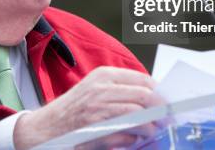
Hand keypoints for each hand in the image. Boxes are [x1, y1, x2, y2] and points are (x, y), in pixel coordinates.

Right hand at [13, 66, 164, 148]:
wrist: (46, 127)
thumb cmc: (75, 109)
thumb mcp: (96, 89)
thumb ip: (121, 89)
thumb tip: (154, 96)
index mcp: (104, 75)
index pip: (143, 79)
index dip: (160, 92)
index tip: (168, 102)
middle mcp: (102, 88)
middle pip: (145, 95)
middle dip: (160, 109)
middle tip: (167, 119)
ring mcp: (99, 108)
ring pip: (139, 114)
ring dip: (150, 126)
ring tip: (152, 131)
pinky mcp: (96, 128)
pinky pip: (126, 133)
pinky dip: (134, 138)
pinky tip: (134, 140)